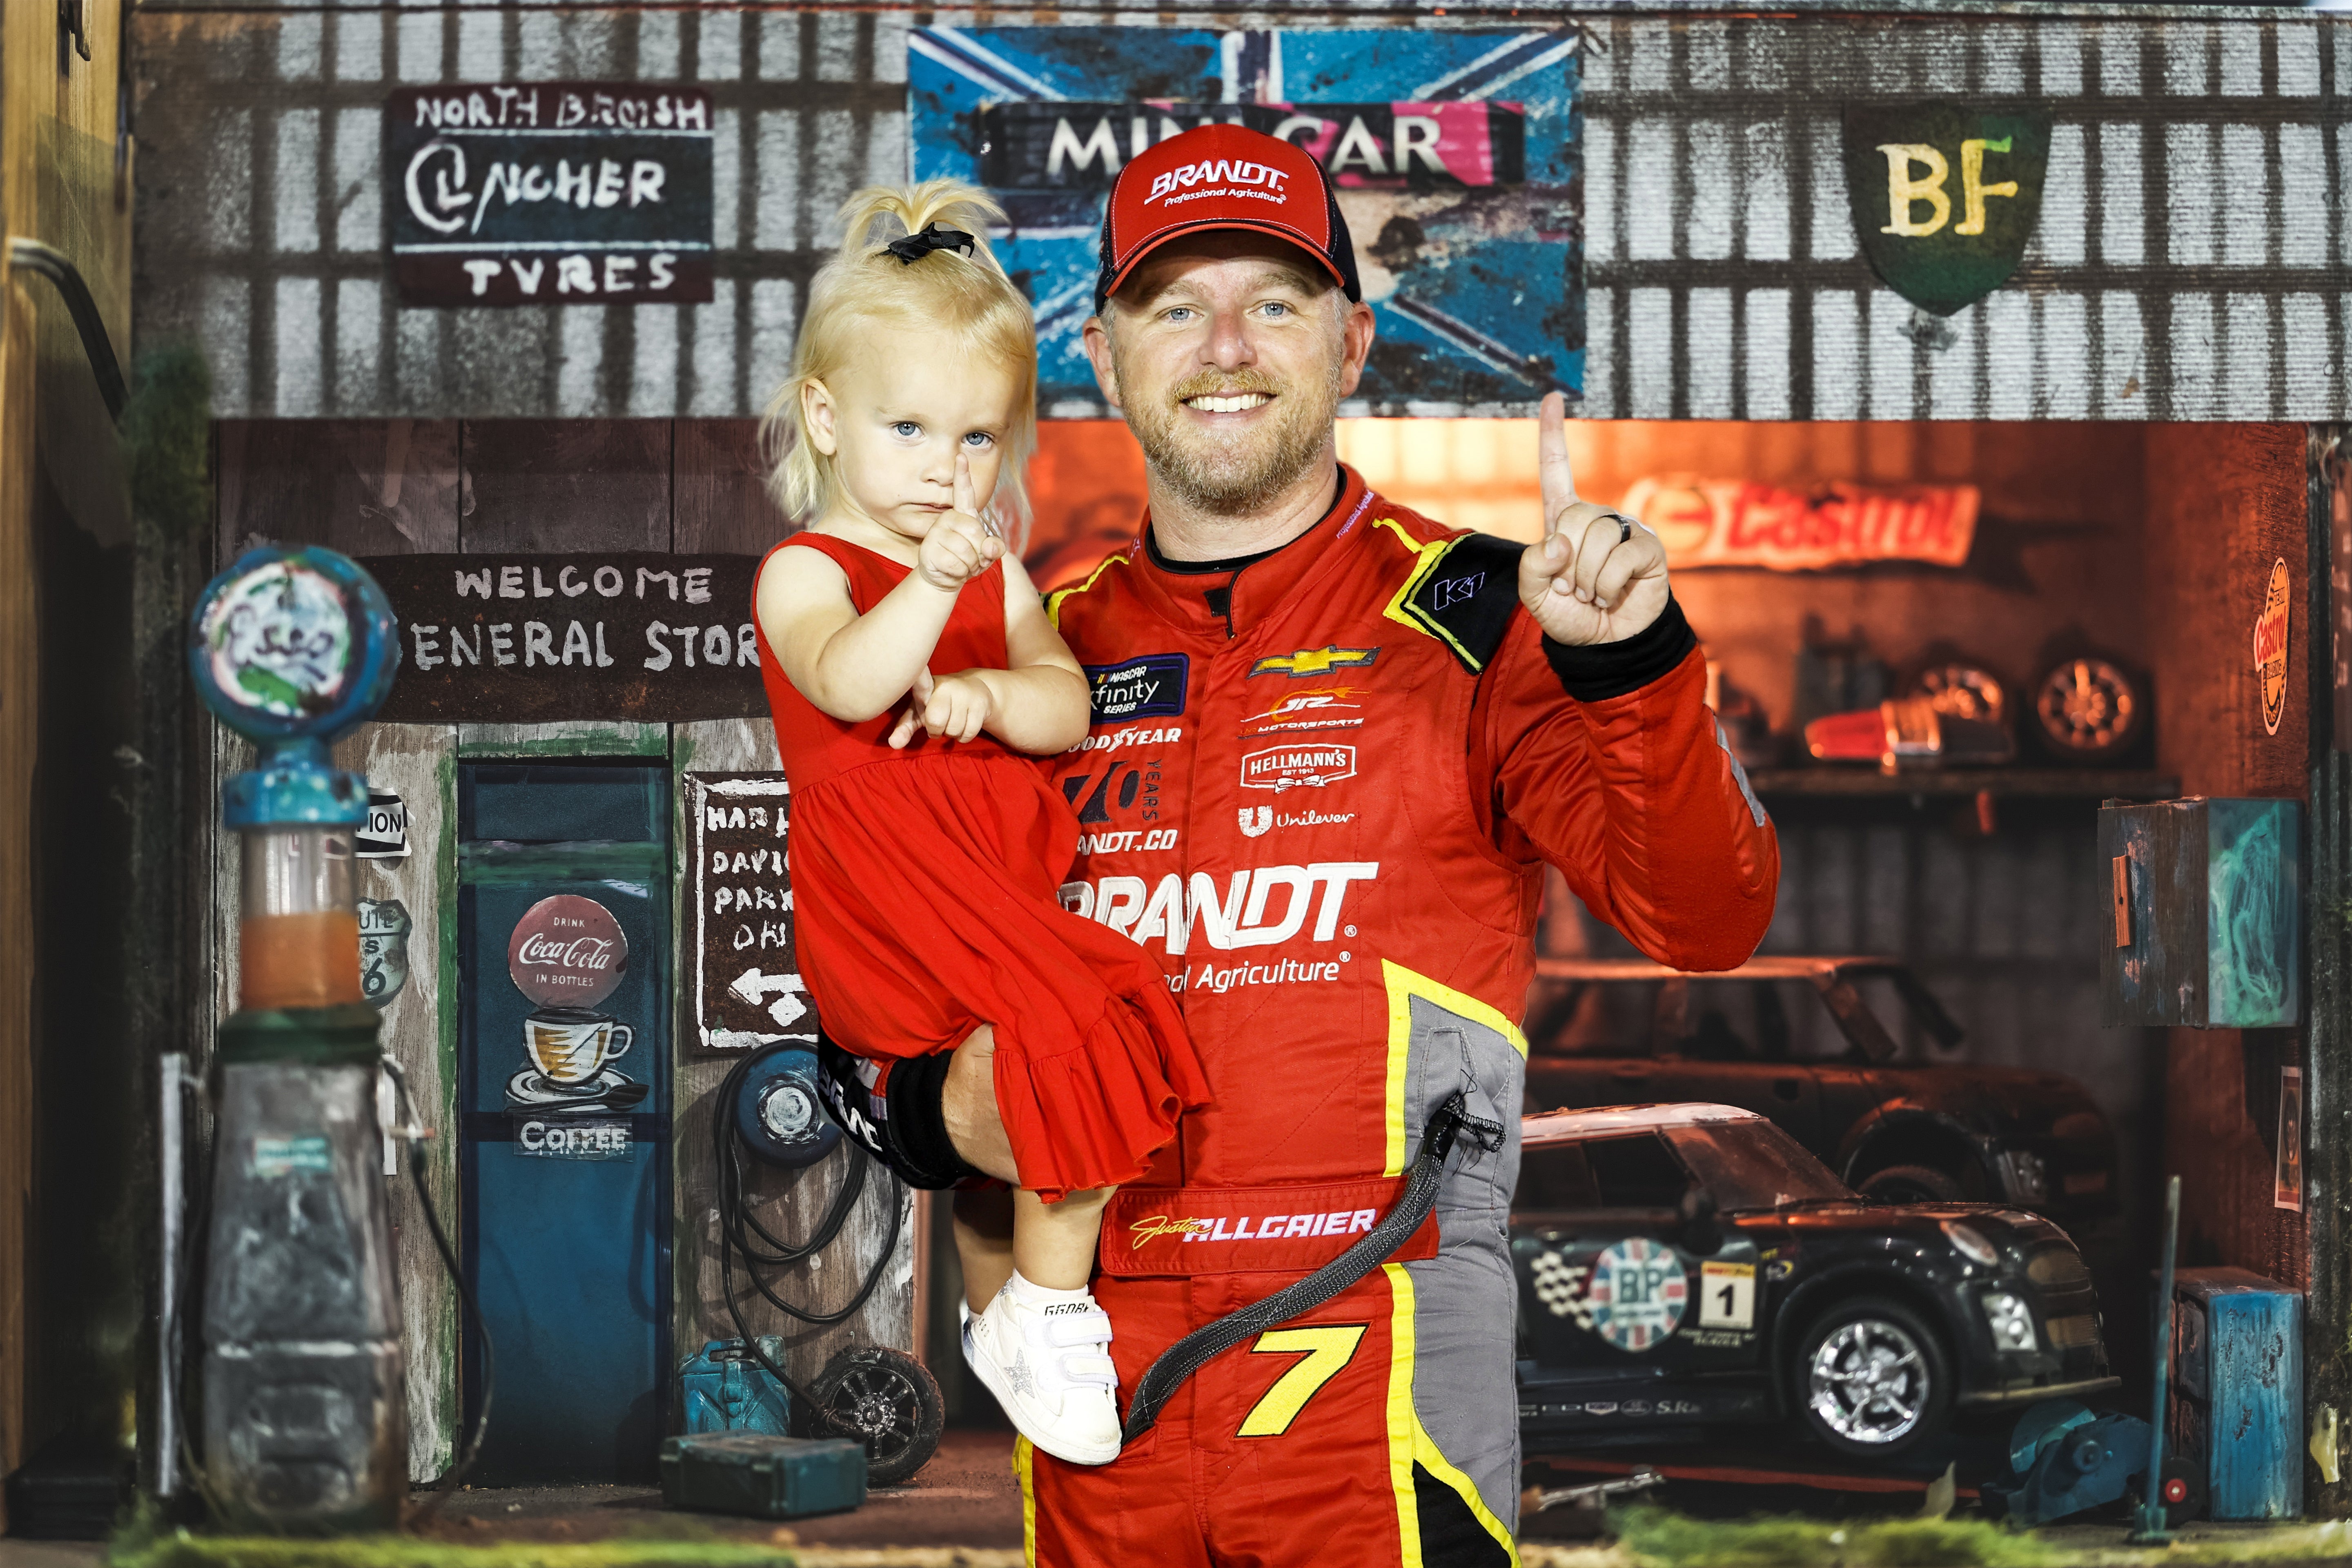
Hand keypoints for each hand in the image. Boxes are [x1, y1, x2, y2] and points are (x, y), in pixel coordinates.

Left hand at [886, 667, 995, 747]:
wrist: (974, 690)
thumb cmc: (939, 703)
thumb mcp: (919, 711)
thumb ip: (905, 727)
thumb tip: (893, 744)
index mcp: (927, 684)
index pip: (920, 683)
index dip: (917, 681)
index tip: (916, 675)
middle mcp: (946, 685)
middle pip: (935, 722)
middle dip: (936, 730)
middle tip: (939, 723)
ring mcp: (965, 693)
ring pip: (954, 730)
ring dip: (951, 734)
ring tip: (951, 722)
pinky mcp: (981, 703)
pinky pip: (968, 733)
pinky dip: (963, 737)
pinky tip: (963, 725)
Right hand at [913, 451, 1005, 593]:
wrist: (946, 577)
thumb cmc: (968, 560)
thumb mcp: (987, 553)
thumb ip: (995, 547)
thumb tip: (990, 547)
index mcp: (963, 515)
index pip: (964, 493)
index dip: (962, 475)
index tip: (961, 456)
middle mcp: (947, 519)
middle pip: (976, 534)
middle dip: (980, 553)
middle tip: (971, 559)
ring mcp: (936, 533)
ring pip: (968, 552)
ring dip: (970, 565)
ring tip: (961, 564)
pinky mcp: (929, 550)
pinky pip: (957, 564)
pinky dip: (959, 573)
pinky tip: (951, 571)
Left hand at [1517, 392, 1670, 645]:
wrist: (1606, 645)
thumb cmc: (1569, 616)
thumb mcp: (1535, 594)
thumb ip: (1533, 566)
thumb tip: (1560, 541)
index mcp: (1565, 520)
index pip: (1556, 472)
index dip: (1553, 436)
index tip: (1552, 397)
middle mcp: (1597, 517)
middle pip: (1573, 517)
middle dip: (1566, 563)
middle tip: (1572, 588)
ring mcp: (1625, 529)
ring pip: (1595, 538)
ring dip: (1585, 579)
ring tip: (1592, 593)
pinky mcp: (1649, 547)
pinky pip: (1620, 558)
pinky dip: (1607, 585)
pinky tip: (1613, 595)